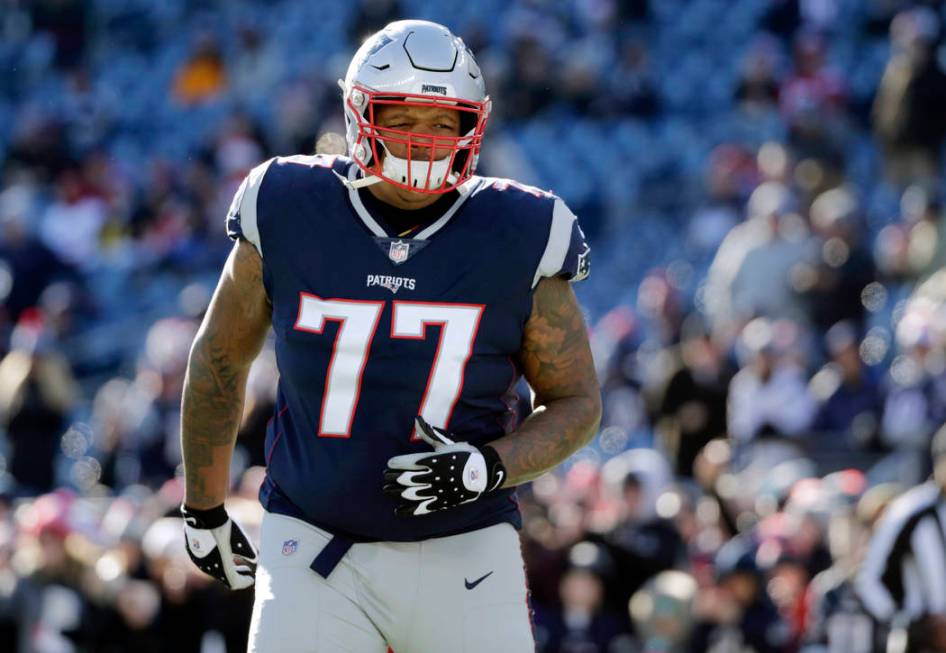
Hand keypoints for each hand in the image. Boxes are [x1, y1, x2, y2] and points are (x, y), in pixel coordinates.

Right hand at [181, 503, 257, 589]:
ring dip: (227, 568)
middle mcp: (208, 568)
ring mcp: (199, 561)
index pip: (234, 583)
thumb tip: (255, 559)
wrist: (204, 516)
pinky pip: (207, 562)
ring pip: (215, 570)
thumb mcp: (240, 539)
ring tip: (237, 563)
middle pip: (225, 578)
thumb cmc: (224, 528)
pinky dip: (217, 562)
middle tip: (246, 570)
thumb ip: (248, 551)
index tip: (251, 579)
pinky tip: (223, 554)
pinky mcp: (194, 553)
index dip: (244, 582)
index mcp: (221, 568)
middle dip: (237, 575)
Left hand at [383, 417, 506, 515]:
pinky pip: (422, 508)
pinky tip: (398, 511)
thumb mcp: (447, 441)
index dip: (397, 463)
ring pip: (411, 493)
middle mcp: (434, 476)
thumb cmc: (464, 454)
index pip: (409, 462)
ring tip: (387, 491)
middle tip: (385, 478)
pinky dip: (408, 510)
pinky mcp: (441, 502)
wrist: (483, 472)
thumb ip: (429, 434)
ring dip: (397, 492)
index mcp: (434, 459)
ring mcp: (437, 490)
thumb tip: (417, 419)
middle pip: (406, 478)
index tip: (389, 464)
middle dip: (393, 478)